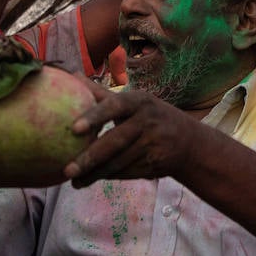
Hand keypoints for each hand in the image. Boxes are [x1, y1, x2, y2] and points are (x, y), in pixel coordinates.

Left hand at [64, 84, 197, 186]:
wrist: (188, 141)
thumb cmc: (150, 117)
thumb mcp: (134, 101)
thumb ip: (102, 94)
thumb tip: (72, 74)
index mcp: (139, 101)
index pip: (115, 105)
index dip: (95, 116)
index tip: (74, 128)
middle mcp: (148, 120)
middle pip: (115, 141)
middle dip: (90, 157)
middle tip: (67, 170)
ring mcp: (154, 142)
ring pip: (119, 161)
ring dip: (95, 173)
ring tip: (74, 181)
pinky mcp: (156, 162)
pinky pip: (127, 172)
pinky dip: (109, 177)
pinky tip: (92, 180)